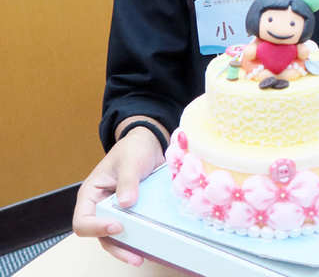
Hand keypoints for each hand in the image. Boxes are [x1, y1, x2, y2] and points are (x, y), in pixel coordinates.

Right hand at [72, 127, 164, 265]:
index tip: (117, 226)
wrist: (149, 145)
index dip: (96, 227)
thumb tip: (126, 202)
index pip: (83, 219)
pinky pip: (134, 230)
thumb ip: (127, 180)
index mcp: (92, 194)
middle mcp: (101, 207)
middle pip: (100, 235)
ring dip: (127, 248)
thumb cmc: (132, 148)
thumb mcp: (129, 160)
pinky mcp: (134, 213)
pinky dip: (140, 239)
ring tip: (141, 257)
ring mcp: (118, 212)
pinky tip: (152, 245)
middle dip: (115, 246)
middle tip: (133, 255)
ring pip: (116, 237)